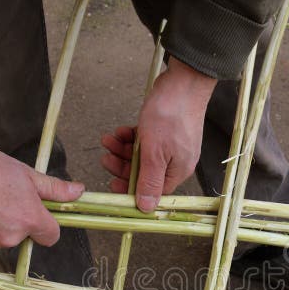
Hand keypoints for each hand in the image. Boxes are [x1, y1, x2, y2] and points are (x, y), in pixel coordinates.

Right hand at [0, 145, 83, 249]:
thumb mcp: (26, 173)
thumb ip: (54, 188)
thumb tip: (79, 192)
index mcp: (30, 220)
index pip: (51, 236)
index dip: (46, 224)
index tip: (36, 211)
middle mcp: (11, 237)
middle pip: (23, 235)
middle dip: (17, 220)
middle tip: (2, 196)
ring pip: (0, 237)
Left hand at [101, 58, 216, 211]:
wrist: (183, 81)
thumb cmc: (171, 116)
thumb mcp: (155, 153)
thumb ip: (149, 181)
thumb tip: (146, 208)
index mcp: (177, 171)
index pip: (153, 192)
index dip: (131, 190)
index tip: (112, 184)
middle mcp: (176, 161)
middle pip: (144, 173)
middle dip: (122, 166)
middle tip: (105, 158)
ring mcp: (170, 145)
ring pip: (141, 156)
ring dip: (122, 149)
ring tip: (108, 139)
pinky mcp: (165, 131)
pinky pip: (144, 141)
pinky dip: (130, 138)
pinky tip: (121, 131)